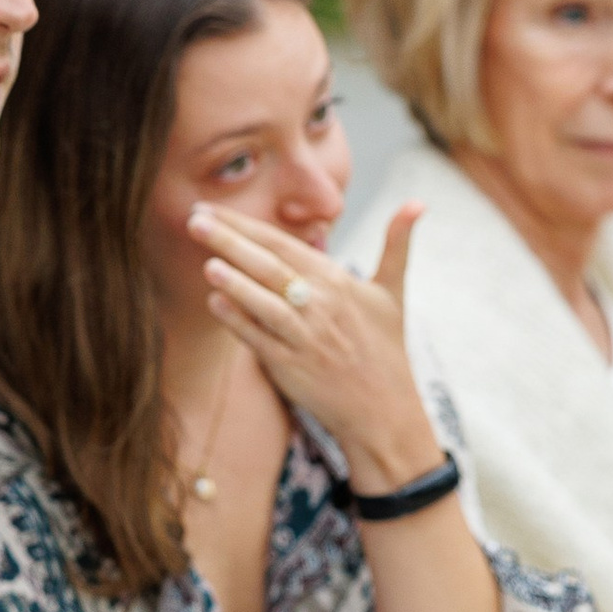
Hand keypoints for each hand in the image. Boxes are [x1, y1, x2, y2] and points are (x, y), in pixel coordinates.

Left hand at [188, 200, 440, 496]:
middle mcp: (320, 304)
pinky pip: (259, 339)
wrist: (383, 408)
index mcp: (338, 280)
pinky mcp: (291, 366)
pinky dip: (238, 320)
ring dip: (234, 281)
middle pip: (268, 265)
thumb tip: (418, 203)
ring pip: (264, 302)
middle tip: (195, 218)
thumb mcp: (393, 292)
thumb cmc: (385, 347)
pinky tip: (215, 302)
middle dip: (230, 240)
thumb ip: (396, 244)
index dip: (246, 225)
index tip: (213, 208)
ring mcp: (304, 336)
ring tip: (206, 260)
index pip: (283, 244)